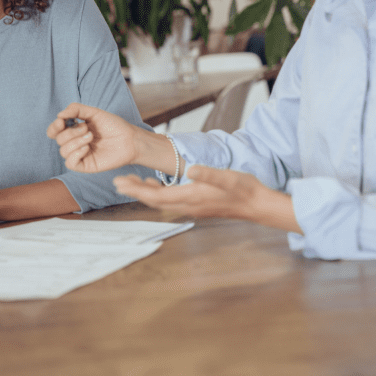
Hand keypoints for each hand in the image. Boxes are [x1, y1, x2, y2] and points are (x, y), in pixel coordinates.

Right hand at [47, 103, 140, 172]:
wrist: (129, 139)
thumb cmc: (114, 125)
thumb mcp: (94, 113)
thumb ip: (76, 109)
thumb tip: (59, 115)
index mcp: (75, 130)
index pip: (54, 131)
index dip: (54, 127)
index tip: (62, 121)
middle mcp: (75, 143)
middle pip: (59, 140)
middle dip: (71, 132)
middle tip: (87, 128)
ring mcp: (80, 155)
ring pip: (63, 151)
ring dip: (76, 141)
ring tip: (91, 137)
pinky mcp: (85, 165)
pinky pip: (70, 163)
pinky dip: (76, 153)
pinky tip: (87, 148)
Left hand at [113, 165, 300, 232]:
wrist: (257, 204)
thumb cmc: (243, 189)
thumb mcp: (227, 177)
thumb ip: (209, 173)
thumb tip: (191, 170)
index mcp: (191, 196)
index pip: (156, 195)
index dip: (137, 189)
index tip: (121, 183)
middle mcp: (188, 204)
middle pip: (154, 200)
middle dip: (135, 191)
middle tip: (118, 182)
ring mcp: (192, 206)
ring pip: (161, 201)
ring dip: (144, 192)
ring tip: (131, 183)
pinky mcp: (196, 204)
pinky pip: (170, 200)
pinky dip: (158, 193)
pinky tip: (156, 185)